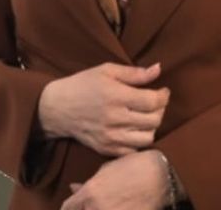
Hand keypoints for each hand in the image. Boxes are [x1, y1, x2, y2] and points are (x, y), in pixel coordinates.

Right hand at [37, 62, 169, 156]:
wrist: (56, 109)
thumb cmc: (82, 85)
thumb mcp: (106, 71)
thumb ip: (134, 73)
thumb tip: (158, 70)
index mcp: (116, 96)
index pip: (153, 101)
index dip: (164, 96)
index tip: (163, 91)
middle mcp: (115, 119)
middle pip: (154, 120)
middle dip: (160, 110)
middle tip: (155, 103)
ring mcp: (110, 137)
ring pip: (147, 138)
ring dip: (152, 127)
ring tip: (146, 117)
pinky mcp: (105, 149)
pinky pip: (133, 151)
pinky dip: (138, 141)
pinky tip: (134, 130)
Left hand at [61, 150, 169, 209]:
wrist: (162, 174)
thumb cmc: (135, 165)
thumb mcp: (108, 169)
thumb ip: (88, 182)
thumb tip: (73, 188)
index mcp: (90, 193)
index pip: (67, 208)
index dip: (71, 206)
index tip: (76, 205)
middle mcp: (97, 209)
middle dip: (85, 209)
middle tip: (96, 202)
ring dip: (100, 209)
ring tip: (111, 203)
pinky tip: (122, 207)